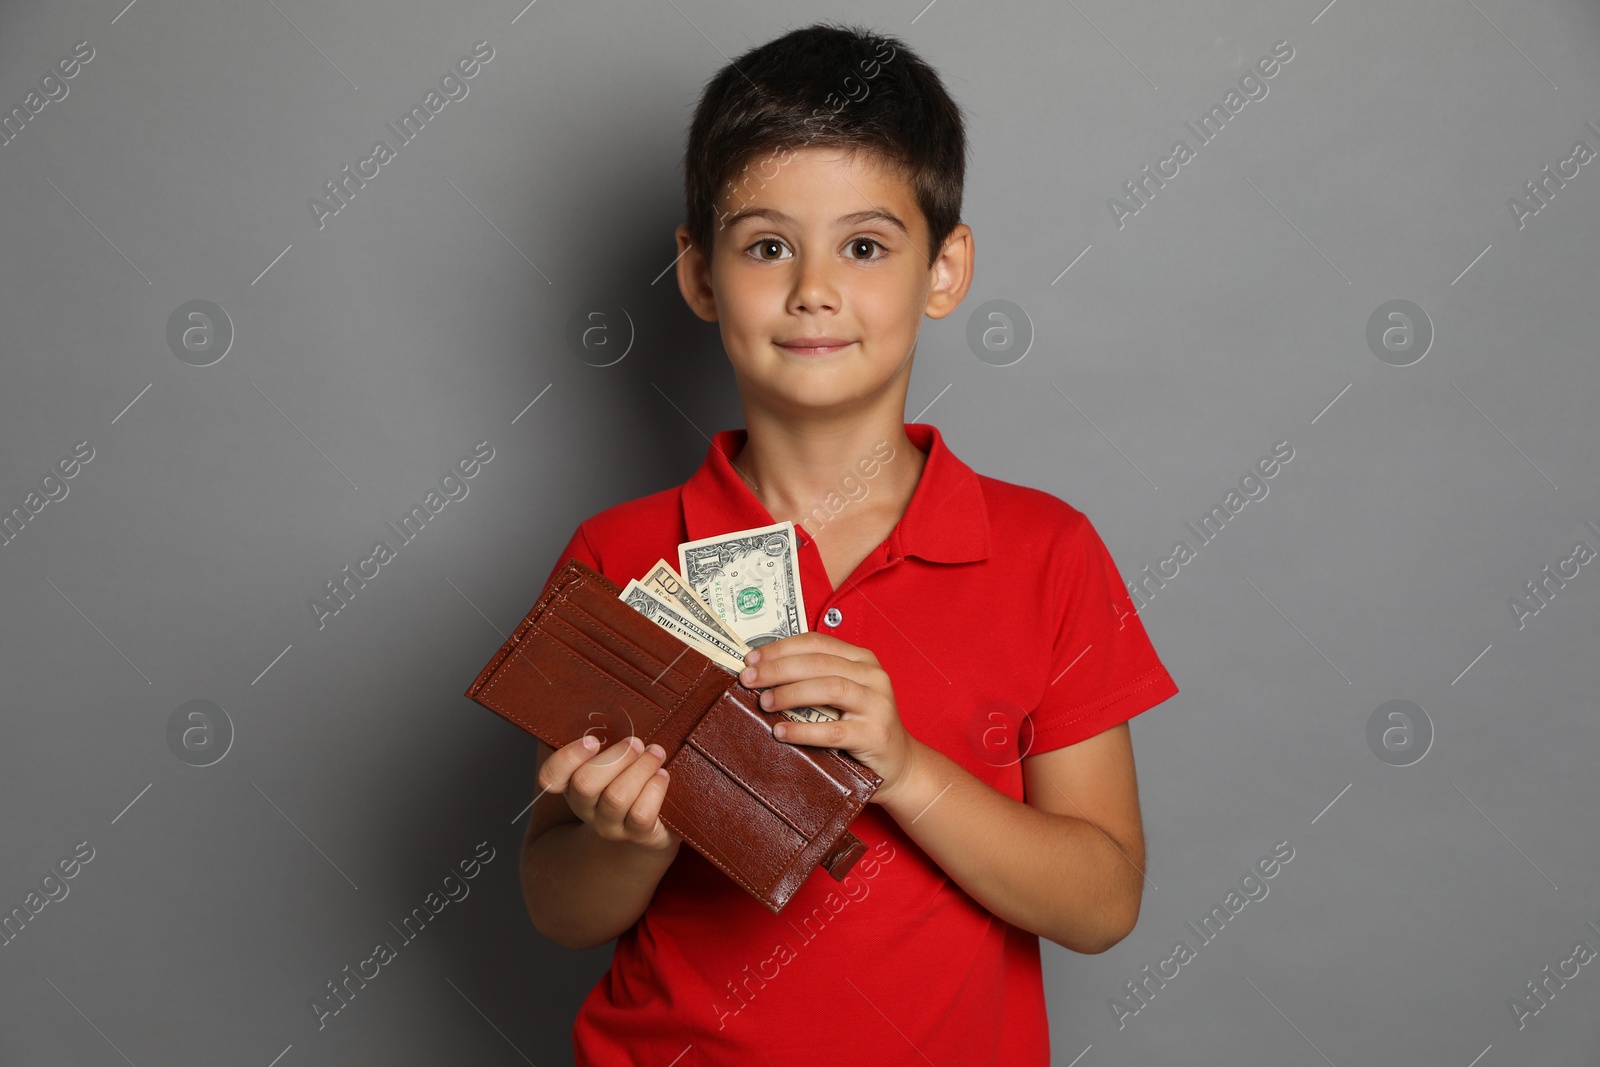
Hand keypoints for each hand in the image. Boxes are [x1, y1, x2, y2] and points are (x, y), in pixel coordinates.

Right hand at [538, 734, 682, 854]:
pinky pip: (641, 813)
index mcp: (572, 785)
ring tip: (656, 754)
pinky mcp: (637, 835)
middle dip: (617, 757)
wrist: (648, 827)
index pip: (551, 777)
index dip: (568, 757)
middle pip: (586, 783)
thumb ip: (604, 738)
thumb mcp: (611, 760)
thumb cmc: (628, 779)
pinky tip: (662, 776)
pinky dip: (655, 788)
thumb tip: (605, 697)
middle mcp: (585, 808)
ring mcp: (609, 825)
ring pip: (617, 796)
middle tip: (637, 744)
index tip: (592, 740)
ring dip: (641, 768)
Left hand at [739, 632, 923, 806]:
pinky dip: (803, 731)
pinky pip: (833, 731)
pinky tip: (781, 732)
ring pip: (829, 689)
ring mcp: (877, 705)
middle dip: (777, 668)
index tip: (751, 658)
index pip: (816, 642)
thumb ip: (814, 679)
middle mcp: (872, 676)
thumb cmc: (860, 726)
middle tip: (749, 679)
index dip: (780, 648)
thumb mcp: (843, 694)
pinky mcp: (875, 735)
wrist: (899, 764)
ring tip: (764, 702)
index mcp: (862, 659)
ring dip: (790, 693)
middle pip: (818, 663)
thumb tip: (762, 672)